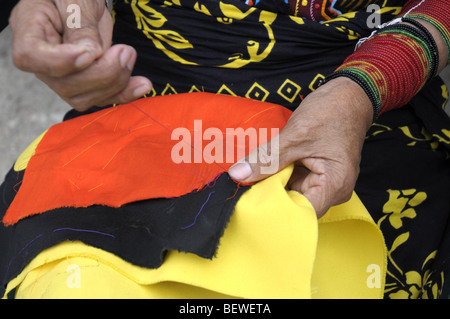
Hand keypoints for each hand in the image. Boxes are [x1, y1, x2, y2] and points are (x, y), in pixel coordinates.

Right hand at [9, 0, 151, 110]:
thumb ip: (81, 26)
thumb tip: (92, 55)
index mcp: (30, 27)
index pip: (30, 56)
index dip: (61, 62)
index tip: (90, 53)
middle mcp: (42, 57)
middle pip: (63, 84)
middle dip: (101, 74)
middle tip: (126, 52)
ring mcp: (62, 73)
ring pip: (82, 97)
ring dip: (115, 84)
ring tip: (131, 56)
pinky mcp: (84, 82)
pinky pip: (100, 97)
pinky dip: (124, 93)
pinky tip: (142, 85)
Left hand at [228, 77, 372, 217]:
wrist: (349, 96)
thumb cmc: (330, 112)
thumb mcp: (294, 135)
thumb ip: (266, 158)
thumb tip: (237, 175)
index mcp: (334, 185)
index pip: (302, 213)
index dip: (276, 212)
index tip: (250, 205)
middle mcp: (333, 191)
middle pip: (296, 206)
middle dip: (270, 199)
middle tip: (242, 191)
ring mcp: (326, 184)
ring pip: (292, 195)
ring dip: (273, 188)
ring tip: (250, 181)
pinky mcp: (317, 176)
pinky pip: (294, 183)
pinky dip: (279, 178)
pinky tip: (263, 173)